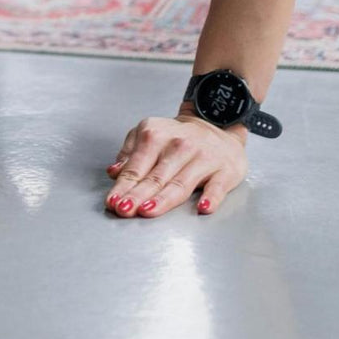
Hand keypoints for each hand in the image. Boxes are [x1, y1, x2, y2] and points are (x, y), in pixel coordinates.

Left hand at [103, 108, 247, 217]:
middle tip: (124, 210)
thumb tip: (113, 171)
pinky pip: (217, 186)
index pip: (136, 166)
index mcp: (156, 134)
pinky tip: (202, 208)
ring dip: (163, 199)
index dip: (123, 185)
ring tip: (148, 211)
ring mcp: (203, 157)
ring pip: (180, 183)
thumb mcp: (149, 135)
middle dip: (138, 195)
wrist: (217, 128)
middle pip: (155, 177)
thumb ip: (130, 154)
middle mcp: (179, 144)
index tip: (113, 201)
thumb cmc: (177, 139)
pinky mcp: (225, 170)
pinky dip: (211, 197)